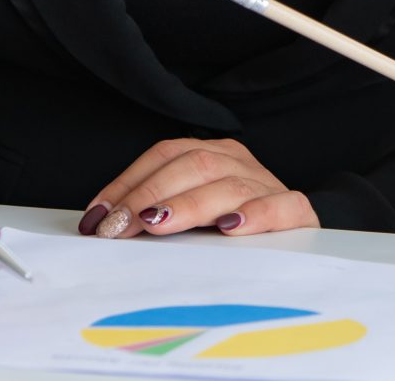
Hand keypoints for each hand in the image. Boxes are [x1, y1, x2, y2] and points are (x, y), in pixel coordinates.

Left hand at [80, 137, 318, 238]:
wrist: (296, 240)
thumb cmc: (231, 230)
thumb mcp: (192, 215)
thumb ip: (158, 212)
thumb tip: (104, 225)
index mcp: (214, 154)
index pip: (165, 155)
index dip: (128, 181)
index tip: (97, 215)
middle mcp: (240, 162)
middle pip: (193, 165)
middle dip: (149, 195)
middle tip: (118, 226)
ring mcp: (269, 184)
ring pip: (228, 185)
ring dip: (189, 204)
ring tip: (158, 222)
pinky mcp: (297, 212)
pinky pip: (280, 206)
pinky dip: (255, 214)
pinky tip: (231, 227)